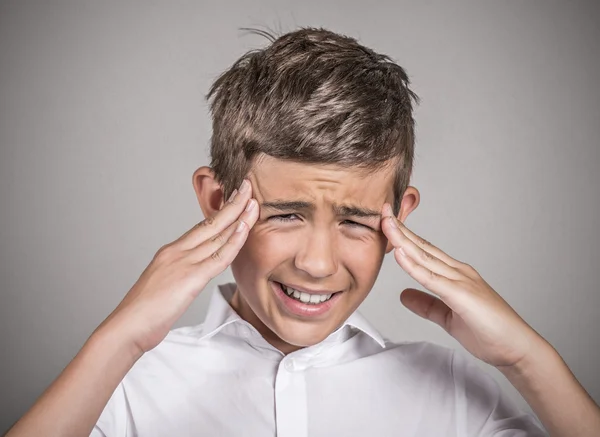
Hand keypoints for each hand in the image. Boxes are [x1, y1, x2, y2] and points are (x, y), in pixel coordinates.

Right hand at [95, 179, 259, 355]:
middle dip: (232, 203)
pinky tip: (244, 227)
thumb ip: (180, 274)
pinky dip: (234, 240)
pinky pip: (218, 256)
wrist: (127, 326)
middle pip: (212, 223)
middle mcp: (177, 251)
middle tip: (248, 186)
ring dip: (238, 216)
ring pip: (217, 234)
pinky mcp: (190, 278)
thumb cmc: (144, 313)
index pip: (202, 226)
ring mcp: (184, 262)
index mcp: (171, 252)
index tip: (235, 198)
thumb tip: (192, 275)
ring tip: (253, 200)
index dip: (221, 212)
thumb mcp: (164, 285)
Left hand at [381, 203, 545, 368]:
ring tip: (386, 223)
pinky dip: (414, 265)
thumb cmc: (489, 332)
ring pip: (425, 257)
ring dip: (403, 239)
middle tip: (383, 211)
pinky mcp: (462, 295)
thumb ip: (426, 305)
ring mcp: (462, 281)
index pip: (425, 251)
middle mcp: (459, 272)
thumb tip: (403, 296)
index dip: (405, 237)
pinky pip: (432, 278)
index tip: (388, 224)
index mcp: (456, 275)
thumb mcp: (448, 317)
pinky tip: (400, 254)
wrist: (516, 349)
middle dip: (401, 229)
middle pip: (423, 247)